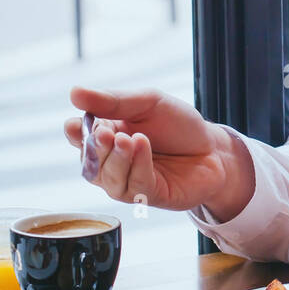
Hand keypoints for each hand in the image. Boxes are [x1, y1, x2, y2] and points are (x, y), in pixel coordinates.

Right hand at [63, 86, 250, 214]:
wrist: (213, 148)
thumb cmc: (179, 125)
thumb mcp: (148, 103)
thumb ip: (113, 101)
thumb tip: (74, 92)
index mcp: (107, 136)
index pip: (78, 137)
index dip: (74, 132)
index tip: (76, 125)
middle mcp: (112, 163)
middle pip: (89, 162)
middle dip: (95, 148)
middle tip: (105, 133)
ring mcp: (128, 182)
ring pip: (108, 178)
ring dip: (116, 158)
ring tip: (129, 139)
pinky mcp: (148, 197)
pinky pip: (134, 185)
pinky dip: (137, 165)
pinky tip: (142, 146)